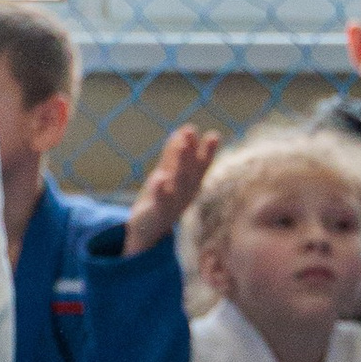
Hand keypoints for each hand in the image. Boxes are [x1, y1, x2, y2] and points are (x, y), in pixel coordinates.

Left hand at [122, 122, 219, 254]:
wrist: (147, 232)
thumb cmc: (160, 199)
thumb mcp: (167, 174)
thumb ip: (173, 154)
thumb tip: (184, 129)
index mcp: (190, 184)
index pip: (201, 166)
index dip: (208, 151)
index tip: (213, 135)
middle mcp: (186, 193)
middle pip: (190, 171)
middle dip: (191, 151)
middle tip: (190, 131)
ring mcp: (173, 203)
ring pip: (179, 182)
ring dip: (180, 163)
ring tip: (180, 144)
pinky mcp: (157, 212)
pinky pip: (160, 200)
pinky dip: (160, 189)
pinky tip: (159, 176)